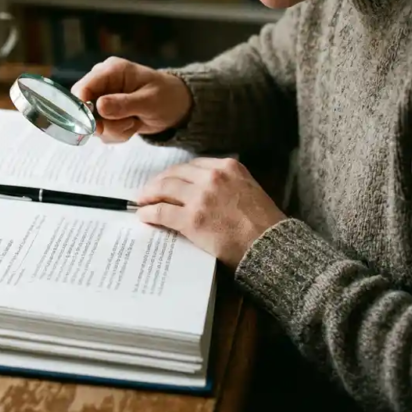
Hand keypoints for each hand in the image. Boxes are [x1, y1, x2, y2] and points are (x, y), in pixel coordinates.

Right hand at [70, 57, 191, 142]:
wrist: (176, 107)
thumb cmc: (167, 96)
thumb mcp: (149, 101)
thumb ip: (123, 104)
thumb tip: (99, 107)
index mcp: (111, 71)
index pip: (82, 87)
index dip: (82, 107)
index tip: (97, 124)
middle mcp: (102, 84)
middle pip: (82, 108)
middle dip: (103, 123)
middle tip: (126, 125)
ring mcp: (102, 100)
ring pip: (92, 124)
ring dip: (114, 130)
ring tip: (134, 123)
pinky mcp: (105, 115)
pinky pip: (101, 132)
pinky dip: (116, 134)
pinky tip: (132, 126)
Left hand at [135, 157, 285, 267]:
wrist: (270, 245)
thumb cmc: (263, 223)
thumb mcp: (248, 188)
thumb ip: (226, 182)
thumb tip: (200, 187)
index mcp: (228, 167)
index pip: (192, 166)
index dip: (176, 173)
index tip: (168, 179)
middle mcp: (212, 177)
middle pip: (175, 174)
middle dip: (158, 182)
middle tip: (148, 190)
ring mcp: (201, 197)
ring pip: (164, 188)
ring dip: (149, 194)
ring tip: (142, 201)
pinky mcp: (192, 218)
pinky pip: (162, 211)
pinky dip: (149, 212)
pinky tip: (143, 215)